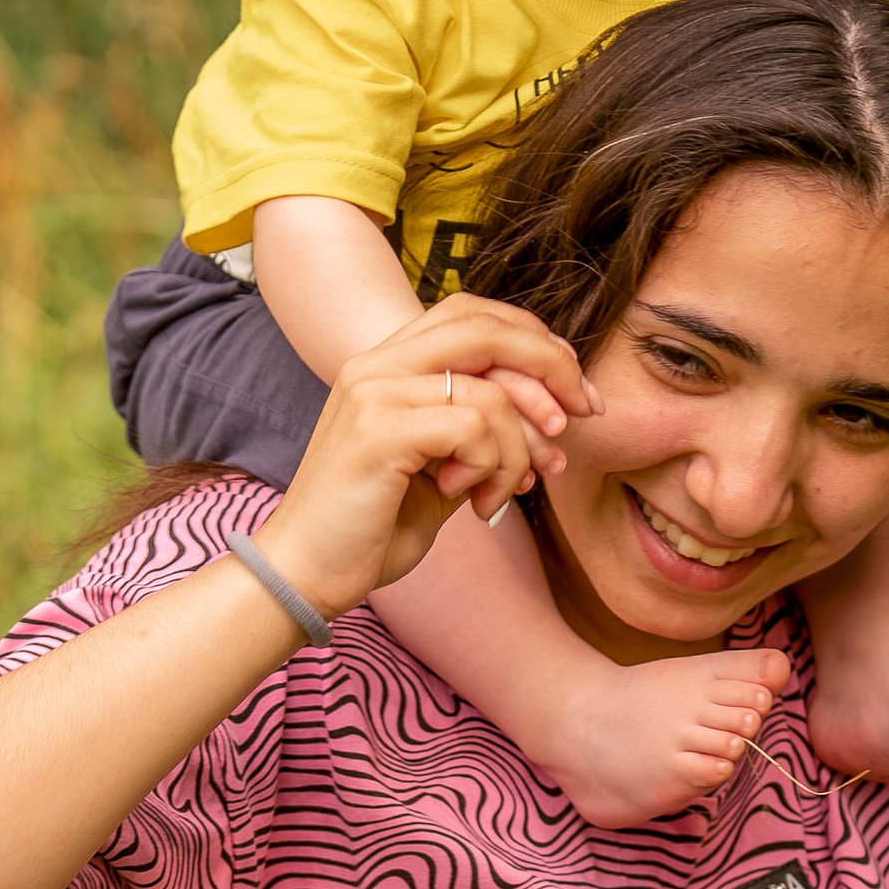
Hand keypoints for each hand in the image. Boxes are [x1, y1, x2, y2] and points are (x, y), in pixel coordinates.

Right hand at [263, 298, 598, 615]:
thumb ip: (481, 431)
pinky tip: (474, 501)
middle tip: (581, 416)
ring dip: (522, 448)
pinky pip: (473, 428)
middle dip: (551, 368)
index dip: (534, 340)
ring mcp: (373, 393)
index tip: (575, 389)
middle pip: (486, 329)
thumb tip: (554, 414)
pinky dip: (493, 467)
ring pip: (491, 393)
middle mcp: (375, 365)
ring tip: (510, 491)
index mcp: (386, 365)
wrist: (307, 573)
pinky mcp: (378, 432)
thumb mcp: (441, 468)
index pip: (472, 315)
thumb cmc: (373, 526)